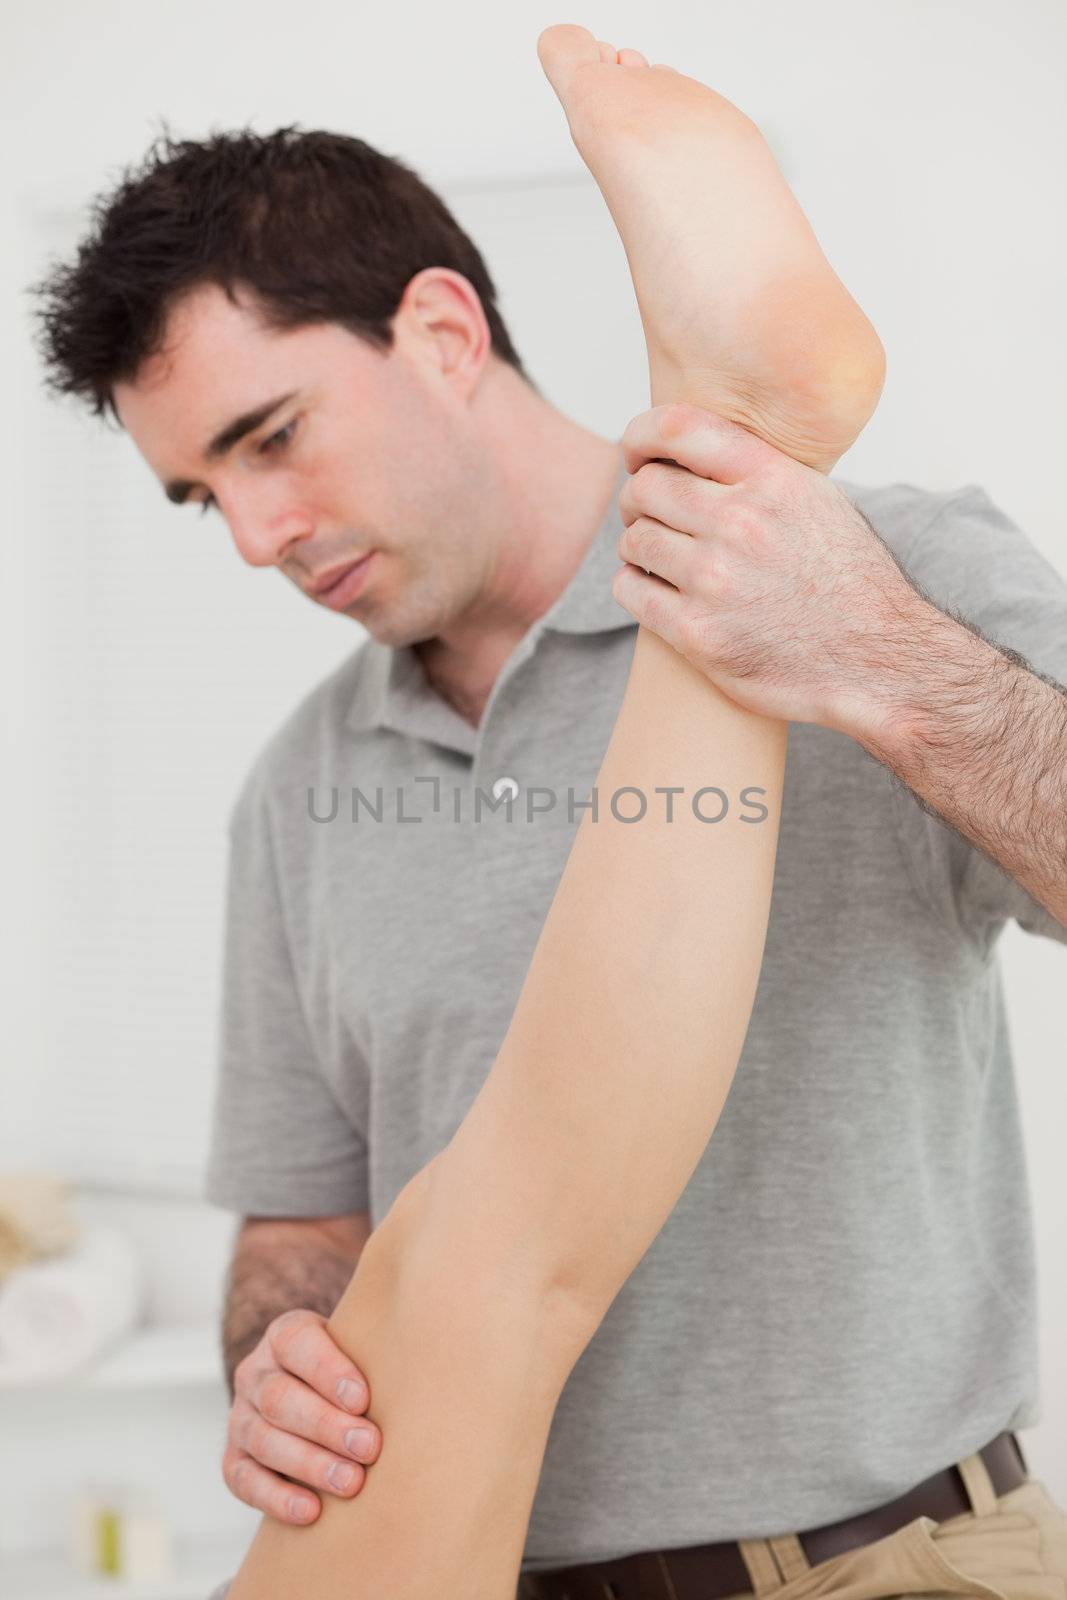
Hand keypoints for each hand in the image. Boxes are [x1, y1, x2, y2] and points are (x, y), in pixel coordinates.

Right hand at [223, 1308, 381, 1524]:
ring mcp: (240, 1417)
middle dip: (326, 1425)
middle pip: (281, 1398)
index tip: (362, 1398)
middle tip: (369, 1447)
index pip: (298, 1343)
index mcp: (284, 1336)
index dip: (328, 1371)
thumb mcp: (357, 1348)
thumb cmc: (350, 1372)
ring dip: (309, 1464)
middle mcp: (255, 1373)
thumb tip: (422, 1366)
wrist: (312, 1397)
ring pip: (264, 1440)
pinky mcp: (234, 1459)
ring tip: (352, 1483)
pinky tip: (312, 1511)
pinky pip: (244, 1480)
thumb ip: (374, 1353)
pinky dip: (277, 1497)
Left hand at [613, 403, 930, 738]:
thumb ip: (762, 474)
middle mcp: (742, 524)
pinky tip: (654, 588)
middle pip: (646, 487)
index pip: (677, 428)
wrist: (878, 662)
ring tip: (657, 556)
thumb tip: (696, 451)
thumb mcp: (820, 503)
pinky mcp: (698, 634)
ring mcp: (716, 581)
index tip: (636, 453)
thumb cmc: (848, 582)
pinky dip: (634, 585)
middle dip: (638, 499)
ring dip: (638, 546)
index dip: (641, 436)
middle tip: (646, 514)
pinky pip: (631, 590)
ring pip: (635, 540)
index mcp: (774, 480)